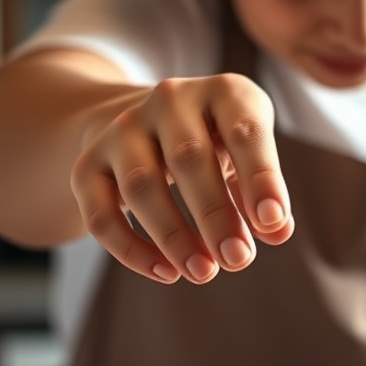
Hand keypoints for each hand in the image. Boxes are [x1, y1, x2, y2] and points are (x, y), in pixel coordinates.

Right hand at [70, 73, 293, 282]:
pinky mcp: (88, 163)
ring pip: (140, 185)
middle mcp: (170, 100)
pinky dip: (131, 249)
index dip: (261, 177)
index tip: (272, 222)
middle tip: (237, 260)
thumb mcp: (248, 157)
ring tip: (204, 272)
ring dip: (173, 235)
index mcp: (223, 92)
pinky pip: (100, 213)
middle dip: (215, 215)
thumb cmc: (217, 145)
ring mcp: (123, 128)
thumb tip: (277, 230)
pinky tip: (166, 273)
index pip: (244, 130)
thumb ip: (264, 192)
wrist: (145, 123)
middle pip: (189, 158)